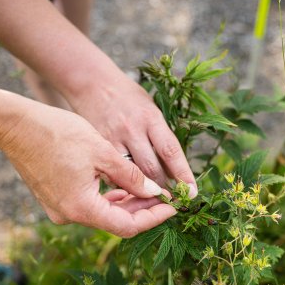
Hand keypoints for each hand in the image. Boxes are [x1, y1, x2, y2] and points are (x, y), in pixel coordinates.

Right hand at [0, 103, 176, 237]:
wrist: (14, 125)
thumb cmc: (58, 133)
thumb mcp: (102, 152)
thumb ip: (130, 176)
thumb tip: (154, 192)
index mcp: (81, 208)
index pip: (127, 226)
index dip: (154, 218)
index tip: (173, 208)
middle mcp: (69, 216)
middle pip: (116, 222)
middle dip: (143, 210)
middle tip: (165, 196)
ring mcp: (60, 210)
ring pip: (103, 214)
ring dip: (127, 204)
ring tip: (150, 189)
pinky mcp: (55, 200)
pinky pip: (89, 205)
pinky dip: (109, 198)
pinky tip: (124, 186)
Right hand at [70, 71, 197, 196]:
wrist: (90, 82)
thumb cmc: (128, 98)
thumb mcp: (150, 110)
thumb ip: (161, 138)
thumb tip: (175, 171)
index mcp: (151, 118)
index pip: (171, 151)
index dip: (184, 174)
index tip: (193, 192)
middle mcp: (132, 129)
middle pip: (152, 169)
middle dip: (164, 189)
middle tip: (172, 201)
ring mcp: (113, 138)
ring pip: (132, 175)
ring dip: (144, 190)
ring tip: (152, 199)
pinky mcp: (97, 147)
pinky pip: (112, 172)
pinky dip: (122, 183)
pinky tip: (127, 187)